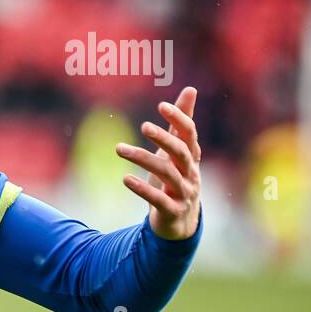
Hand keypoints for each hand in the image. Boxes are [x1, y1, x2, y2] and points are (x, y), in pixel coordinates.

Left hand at [115, 86, 201, 239]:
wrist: (180, 221)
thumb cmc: (176, 178)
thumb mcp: (178, 151)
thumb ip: (182, 123)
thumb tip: (190, 89)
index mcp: (192, 157)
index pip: (190, 134)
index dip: (179, 119)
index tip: (161, 105)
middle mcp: (191, 173)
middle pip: (181, 152)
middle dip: (164, 138)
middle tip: (143, 126)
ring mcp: (184, 193)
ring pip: (166, 174)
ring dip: (142, 159)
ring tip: (118, 149)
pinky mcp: (172, 211)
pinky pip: (158, 200)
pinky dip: (143, 189)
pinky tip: (125, 179)